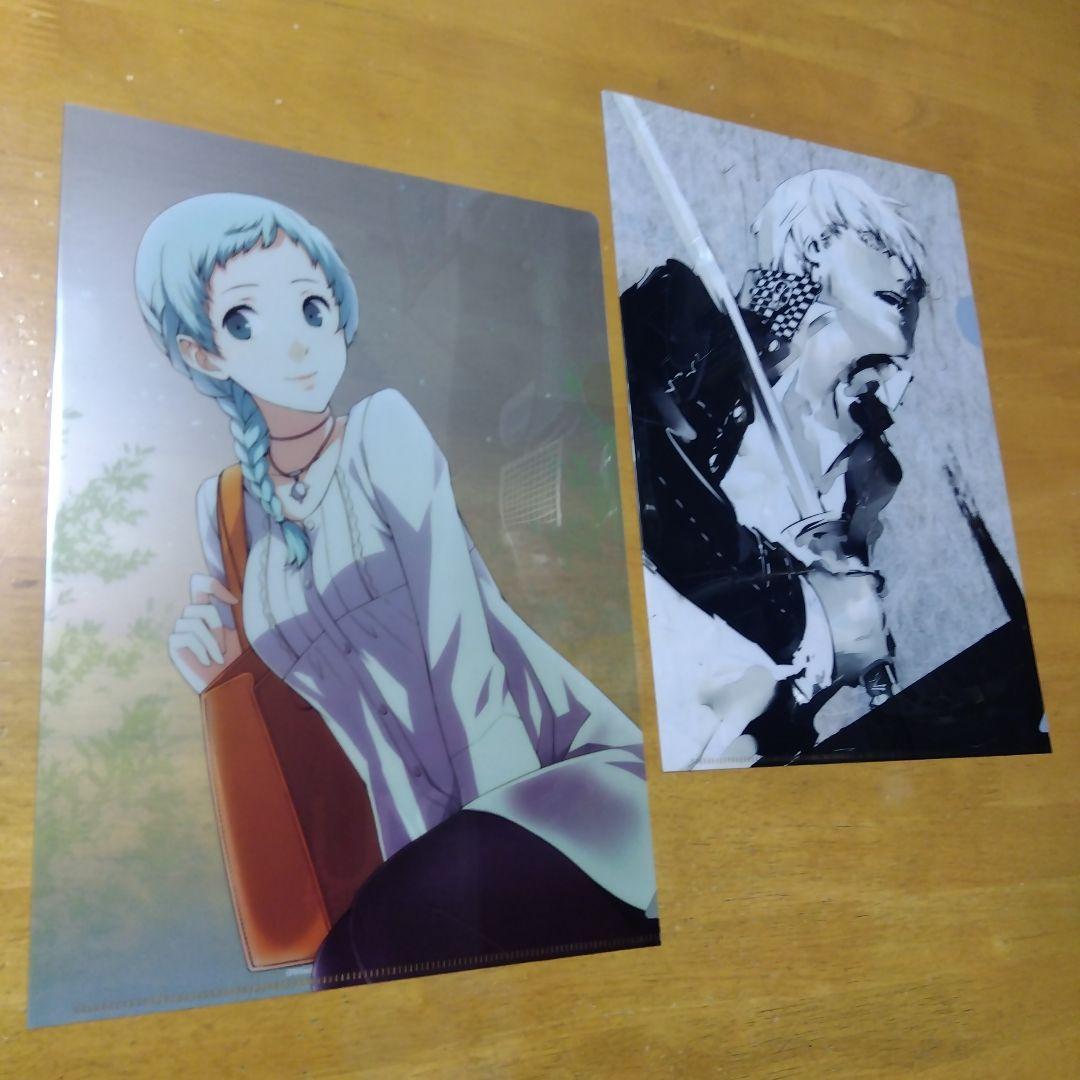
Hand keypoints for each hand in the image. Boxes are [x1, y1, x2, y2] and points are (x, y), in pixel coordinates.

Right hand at [169, 574, 241, 692]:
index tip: (233, 601)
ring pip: (195, 623)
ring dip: (212, 642)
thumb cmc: (230, 658)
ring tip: (218, 657)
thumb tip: (228, 596)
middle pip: (201, 607)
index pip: (200, 584)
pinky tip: (206, 662)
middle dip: (217, 627)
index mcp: (204, 610)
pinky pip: (188, 637)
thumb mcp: (232, 631)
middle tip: (223, 647)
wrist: (222, 682)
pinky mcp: (173, 643)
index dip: (213, 584)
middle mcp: (190, 617)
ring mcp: (179, 630)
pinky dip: (202, 650)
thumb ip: (224, 612)